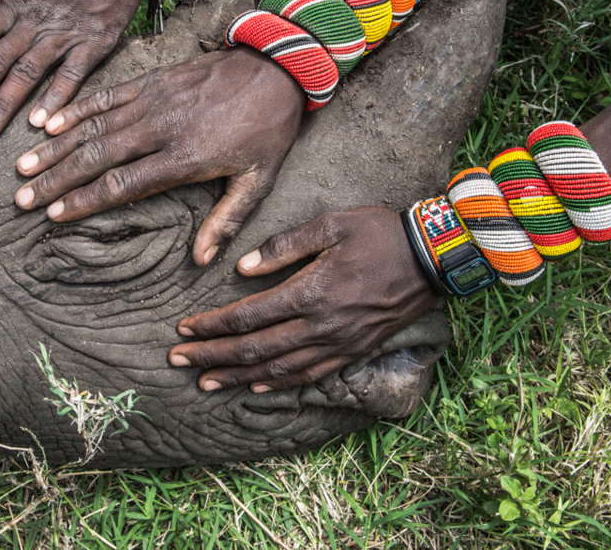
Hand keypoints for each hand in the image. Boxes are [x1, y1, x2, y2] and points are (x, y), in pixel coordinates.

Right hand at [14, 48, 304, 264]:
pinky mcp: (152, 80)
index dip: (85, 200)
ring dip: (56, 147)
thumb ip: (227, 221)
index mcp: (185, 157)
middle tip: (23, 198)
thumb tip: (201, 261)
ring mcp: (153, 100)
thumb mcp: (258, 180)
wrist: (278, 68)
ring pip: (94, 126)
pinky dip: (76, 110)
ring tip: (24, 167)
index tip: (55, 214)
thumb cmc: (268, 129)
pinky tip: (48, 123)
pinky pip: (106, 96)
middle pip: (97, 156)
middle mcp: (161, 127)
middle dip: (56, 179)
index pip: (123, 183)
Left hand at [168, 207, 440, 391]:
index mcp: (311, 292)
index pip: (249, 316)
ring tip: (205, 382)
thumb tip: (241, 269)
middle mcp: (321, 326)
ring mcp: (339, 344)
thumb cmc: (380, 233)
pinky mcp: (354, 351)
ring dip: (237, 377)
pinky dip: (279, 384)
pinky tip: (256, 386)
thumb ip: (284, 247)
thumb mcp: (331, 224)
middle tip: (177, 361)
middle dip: (212, 356)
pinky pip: (309, 376)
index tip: (184, 328)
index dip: (213, 325)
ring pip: (278, 369)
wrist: (433, 259)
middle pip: (254, 349)